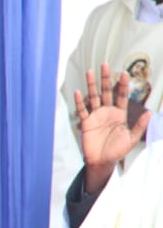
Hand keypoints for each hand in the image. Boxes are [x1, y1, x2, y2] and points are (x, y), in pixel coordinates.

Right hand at [75, 63, 150, 193]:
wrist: (102, 161)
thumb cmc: (117, 151)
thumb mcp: (131, 139)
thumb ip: (139, 126)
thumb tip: (149, 113)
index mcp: (120, 114)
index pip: (121, 95)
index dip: (122, 85)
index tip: (124, 73)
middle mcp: (108, 111)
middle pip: (106, 91)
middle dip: (106, 78)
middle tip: (105, 65)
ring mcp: (96, 116)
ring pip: (93, 97)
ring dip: (91, 85)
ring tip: (90, 72)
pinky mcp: (86, 123)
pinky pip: (82, 110)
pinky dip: (79, 102)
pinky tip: (78, 92)